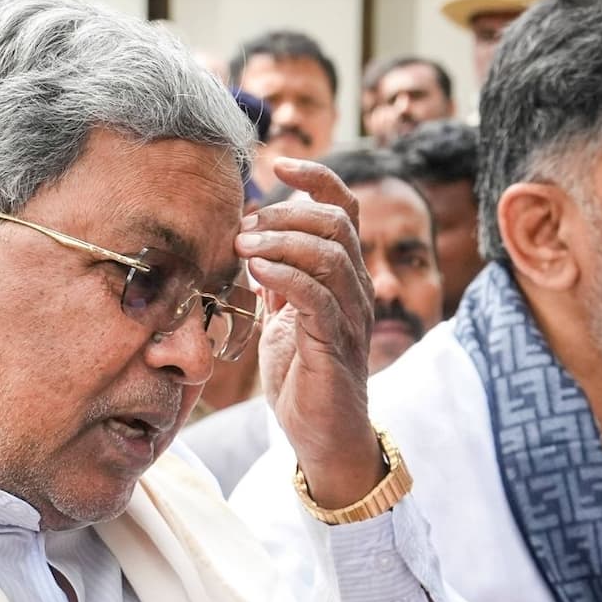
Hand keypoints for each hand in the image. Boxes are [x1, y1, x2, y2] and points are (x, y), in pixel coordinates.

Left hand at [236, 157, 384, 508]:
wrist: (323, 437)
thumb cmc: (302, 376)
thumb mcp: (284, 319)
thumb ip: (278, 282)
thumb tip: (254, 244)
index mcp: (345, 276)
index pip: (344, 209)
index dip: (317, 179)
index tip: (279, 163)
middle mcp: (357, 290)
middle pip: (338, 224)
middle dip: (288, 213)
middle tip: (245, 225)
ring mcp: (351, 317)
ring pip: (331, 255)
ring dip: (283, 241)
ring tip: (244, 245)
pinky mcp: (337, 345)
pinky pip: (318, 298)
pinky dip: (286, 277)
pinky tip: (257, 272)